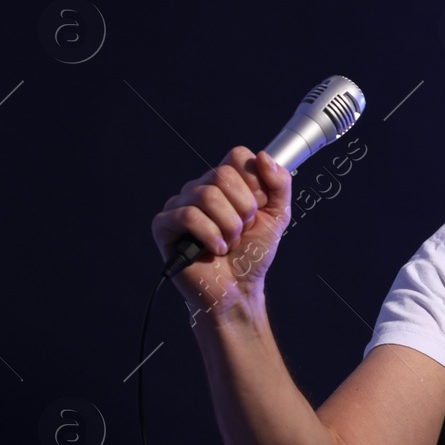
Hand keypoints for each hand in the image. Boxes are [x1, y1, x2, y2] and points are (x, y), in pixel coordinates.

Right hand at [151, 147, 292, 315]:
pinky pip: (188, 216)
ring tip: (229, 243)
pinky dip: (210, 236)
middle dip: (243, 210)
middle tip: (242, 230)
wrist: (238, 289)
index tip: (258, 209)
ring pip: (207, 196)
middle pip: (222, 174)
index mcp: (225, 183)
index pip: (237, 156)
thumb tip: (263, 157)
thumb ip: (280, 184)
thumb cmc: (253, 254)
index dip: (255, 183)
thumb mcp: (278, 216)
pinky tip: (215, 250)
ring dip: (229, 226)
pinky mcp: (164, 225)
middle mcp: (200, 188)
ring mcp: (180, 205)